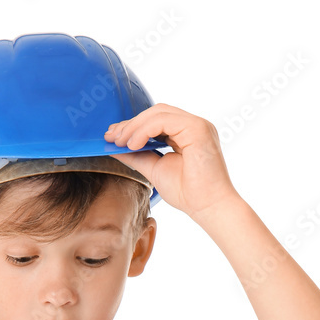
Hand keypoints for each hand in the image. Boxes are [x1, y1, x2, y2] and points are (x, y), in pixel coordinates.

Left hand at [103, 103, 240, 219]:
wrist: (208, 207)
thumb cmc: (188, 193)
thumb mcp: (154, 170)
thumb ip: (137, 156)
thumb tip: (115, 147)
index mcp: (186, 134)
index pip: (156, 120)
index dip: (133, 126)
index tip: (112, 137)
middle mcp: (193, 125)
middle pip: (156, 112)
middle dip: (130, 124)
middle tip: (111, 138)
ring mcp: (197, 125)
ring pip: (159, 112)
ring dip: (135, 126)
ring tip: (120, 142)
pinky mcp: (198, 128)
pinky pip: (164, 120)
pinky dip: (145, 130)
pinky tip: (133, 144)